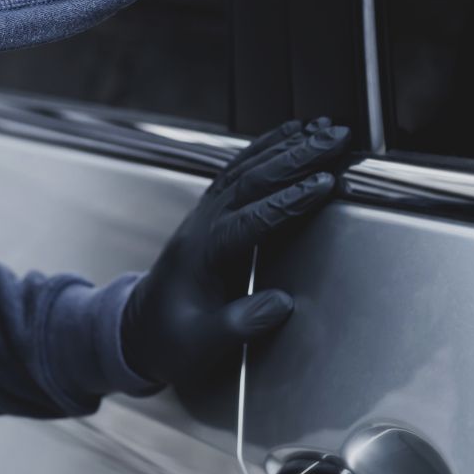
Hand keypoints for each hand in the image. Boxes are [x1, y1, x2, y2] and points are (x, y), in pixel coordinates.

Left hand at [122, 119, 351, 386]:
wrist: (137, 333)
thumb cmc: (168, 340)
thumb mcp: (200, 344)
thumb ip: (239, 324)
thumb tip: (281, 303)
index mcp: (201, 253)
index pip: (250, 219)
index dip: (289, 201)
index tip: (324, 186)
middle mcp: (202, 224)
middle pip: (251, 179)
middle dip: (297, 156)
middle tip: (336, 139)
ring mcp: (205, 214)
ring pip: (247, 168)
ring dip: (287, 146)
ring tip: (324, 129)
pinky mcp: (212, 213)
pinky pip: (240, 171)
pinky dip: (267, 149)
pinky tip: (291, 136)